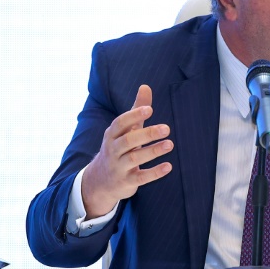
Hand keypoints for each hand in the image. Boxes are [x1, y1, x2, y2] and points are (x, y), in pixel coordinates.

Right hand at [81, 84, 172, 218]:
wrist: (100, 181)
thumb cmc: (118, 148)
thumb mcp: (125, 130)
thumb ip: (136, 110)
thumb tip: (145, 86)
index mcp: (112, 135)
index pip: (120, 123)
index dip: (134, 115)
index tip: (149, 109)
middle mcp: (113, 150)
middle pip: (128, 140)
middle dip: (147, 134)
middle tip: (166, 128)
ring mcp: (119, 167)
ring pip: (135, 158)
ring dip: (153, 151)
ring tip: (170, 144)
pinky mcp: (127, 182)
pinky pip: (141, 177)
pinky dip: (154, 172)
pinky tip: (168, 166)